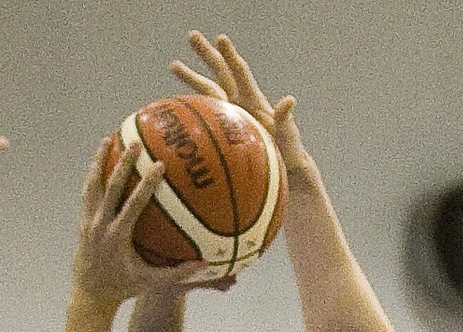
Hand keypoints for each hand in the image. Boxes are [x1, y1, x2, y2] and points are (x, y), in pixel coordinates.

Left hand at [73, 139, 202, 301]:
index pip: (133, 205)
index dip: (146, 185)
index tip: (158, 165)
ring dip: (99, 161)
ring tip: (107, 139)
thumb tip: (205, 264)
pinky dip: (93, 175)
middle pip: (110, 188)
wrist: (89, 296)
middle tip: (134, 142)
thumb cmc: (123, 288)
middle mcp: (100, 225)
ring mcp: (88, 222)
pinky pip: (87, 193)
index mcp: (117, 236)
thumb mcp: (150, 282)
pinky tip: (98, 161)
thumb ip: (177, 273)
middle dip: (122, 164)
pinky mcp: (83, 222)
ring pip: (92, 185)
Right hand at [173, 31, 310, 170]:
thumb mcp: (287, 134)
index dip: (230, 55)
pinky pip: (205, 109)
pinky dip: (191, 103)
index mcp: (254, 99)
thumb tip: (289, 100)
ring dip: (191, 76)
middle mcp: (240, 100)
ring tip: (173, 64)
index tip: (220, 38)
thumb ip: (284, 118)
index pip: (239, 72)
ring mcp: (230, 111)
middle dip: (206, 53)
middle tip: (192, 35)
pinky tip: (175, 101)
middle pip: (220, 71)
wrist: (282, 164)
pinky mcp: (222, 124)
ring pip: (207, 88)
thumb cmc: (288, 150)